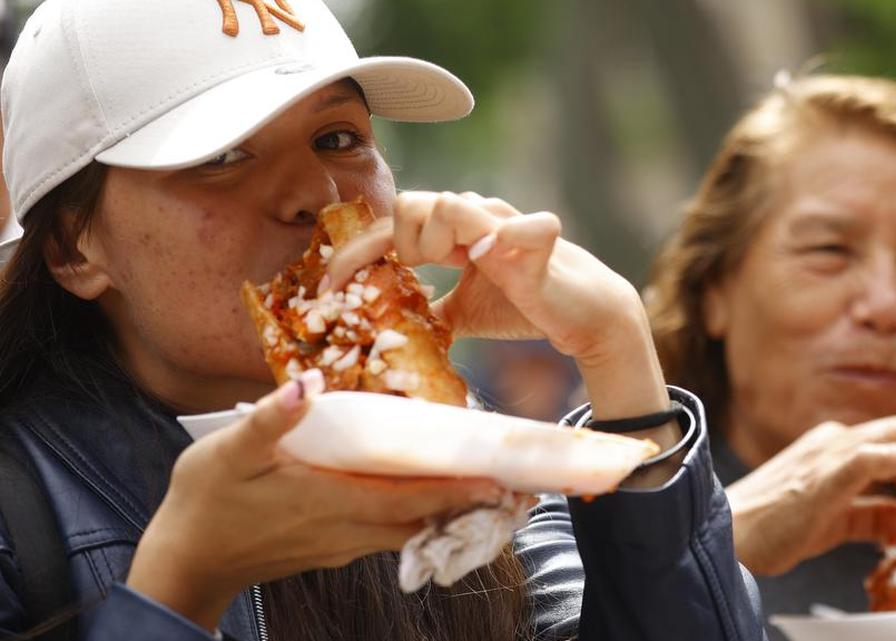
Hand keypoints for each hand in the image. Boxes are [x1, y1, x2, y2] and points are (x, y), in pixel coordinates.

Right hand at [128, 371, 507, 630]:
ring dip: (449, 511)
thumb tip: (307, 384)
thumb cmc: (206, 503)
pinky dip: (420, 518)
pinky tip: (430, 498)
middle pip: (424, 518)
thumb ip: (272, 420)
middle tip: (514, 481)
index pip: (411, 497)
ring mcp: (344, 544)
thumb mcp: (229, 453)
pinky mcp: (335, 548)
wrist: (187, 563)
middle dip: (470, 500)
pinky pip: (391, 535)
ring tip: (487, 486)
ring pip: (411, 530)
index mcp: (331, 501)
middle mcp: (348, 530)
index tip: (501, 479)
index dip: (458, 489)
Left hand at [324, 191, 644, 365]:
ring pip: (451, 202)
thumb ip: (431, 310)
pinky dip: (504, 240)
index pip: (392, 227)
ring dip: (437, 239)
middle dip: (400, 245)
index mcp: (454, 230)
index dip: (356, 253)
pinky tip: (492, 261)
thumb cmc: (526, 303)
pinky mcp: (541, 240)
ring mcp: (507, 223)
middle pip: (411, 203)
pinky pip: (521, 225)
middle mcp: (476, 216)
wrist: (584, 313)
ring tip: (455, 269)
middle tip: (416, 278)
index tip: (327, 288)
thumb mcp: (465, 311)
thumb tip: (391, 328)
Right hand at [726, 415, 895, 575]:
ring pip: (892, 434)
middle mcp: (833, 442)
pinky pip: (866, 458)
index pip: (895, 449)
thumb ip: (877, 516)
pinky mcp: (821, 476)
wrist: (730, 537)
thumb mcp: (838, 522)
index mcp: (834, 448)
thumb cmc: (776, 528)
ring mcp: (826, 455)